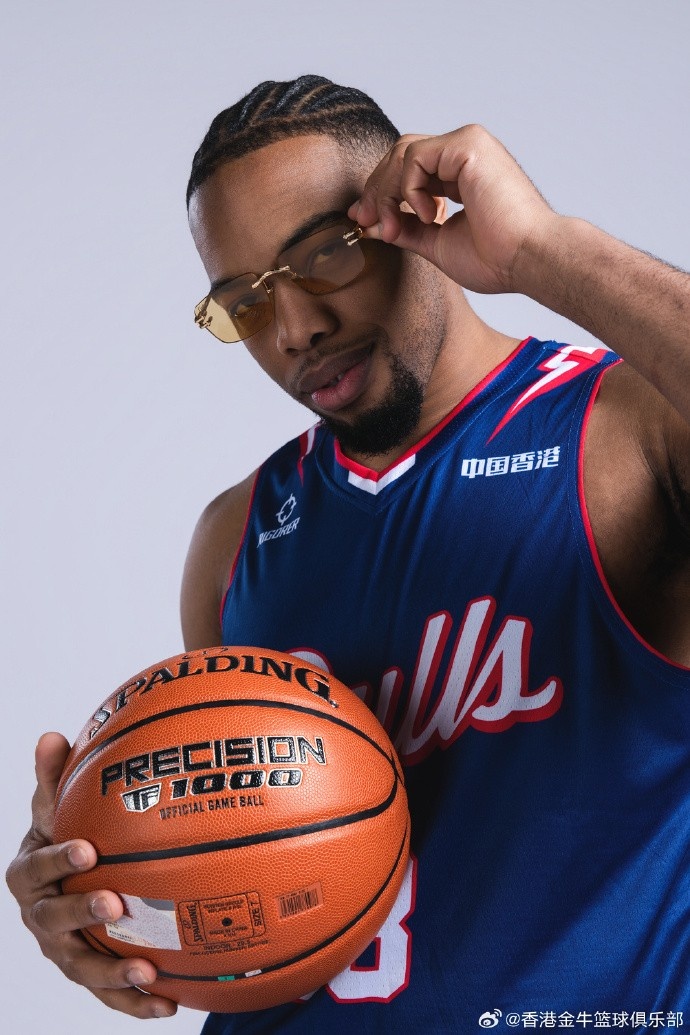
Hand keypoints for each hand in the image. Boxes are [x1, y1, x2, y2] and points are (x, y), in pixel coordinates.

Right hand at [6, 732, 176, 1018]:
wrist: (65, 878)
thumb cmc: (64, 833)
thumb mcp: (56, 805)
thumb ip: (54, 777)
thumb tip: (51, 736)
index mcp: (29, 873)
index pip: (37, 866)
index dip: (58, 860)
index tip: (86, 849)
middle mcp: (39, 915)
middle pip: (53, 922)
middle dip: (82, 915)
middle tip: (115, 904)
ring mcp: (61, 949)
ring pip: (81, 967)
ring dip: (112, 973)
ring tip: (145, 971)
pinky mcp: (87, 973)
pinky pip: (108, 994)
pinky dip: (134, 1003)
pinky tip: (169, 1004)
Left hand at [349, 125, 559, 294]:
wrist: (529, 259)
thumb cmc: (497, 259)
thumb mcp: (438, 243)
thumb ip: (409, 229)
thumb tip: (376, 225)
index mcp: (461, 175)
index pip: (410, 169)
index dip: (382, 193)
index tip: (366, 221)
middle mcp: (464, 154)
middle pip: (401, 155)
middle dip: (377, 189)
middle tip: (365, 220)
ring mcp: (467, 145)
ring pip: (404, 153)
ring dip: (388, 192)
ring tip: (395, 226)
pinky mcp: (467, 145)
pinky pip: (415, 157)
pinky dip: (409, 188)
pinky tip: (428, 215)